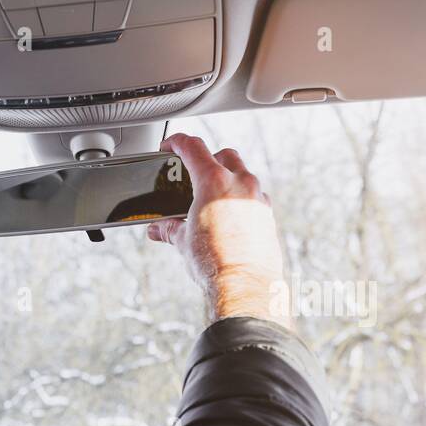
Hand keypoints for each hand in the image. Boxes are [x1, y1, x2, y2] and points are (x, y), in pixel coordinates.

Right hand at [148, 134, 289, 329]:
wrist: (244, 283)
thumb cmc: (215, 262)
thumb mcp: (183, 242)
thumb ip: (169, 229)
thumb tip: (158, 229)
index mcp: (214, 182)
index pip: (193, 147)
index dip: (177, 142)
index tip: (170, 145)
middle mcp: (240, 183)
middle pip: (223, 154)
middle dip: (206, 158)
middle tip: (191, 172)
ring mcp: (257, 197)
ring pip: (242, 173)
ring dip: (226, 177)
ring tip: (210, 197)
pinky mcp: (267, 213)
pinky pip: (253, 194)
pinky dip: (239, 197)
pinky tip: (228, 214)